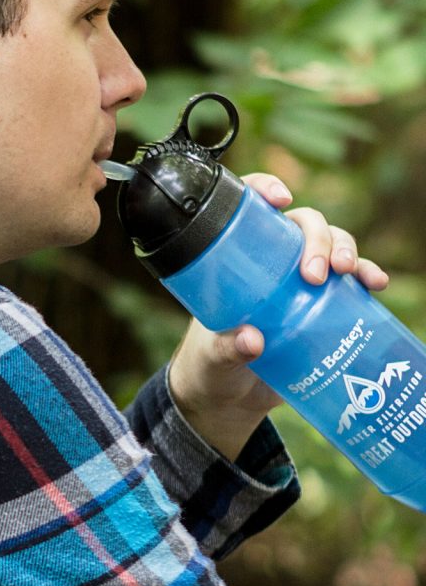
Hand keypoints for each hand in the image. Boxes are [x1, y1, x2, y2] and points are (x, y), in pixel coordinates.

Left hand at [168, 173, 388, 461]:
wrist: (230, 397)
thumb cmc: (211, 365)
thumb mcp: (213, 356)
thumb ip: (226, 349)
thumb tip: (252, 340)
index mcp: (236, 260)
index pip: (249, 208)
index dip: (264, 188)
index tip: (279, 199)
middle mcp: (272, 261)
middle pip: (303, 225)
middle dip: (317, 238)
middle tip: (315, 274)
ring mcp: (300, 280)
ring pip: (332, 244)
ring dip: (344, 250)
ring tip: (346, 272)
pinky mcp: (323, 303)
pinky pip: (350, 280)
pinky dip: (366, 274)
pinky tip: (375, 283)